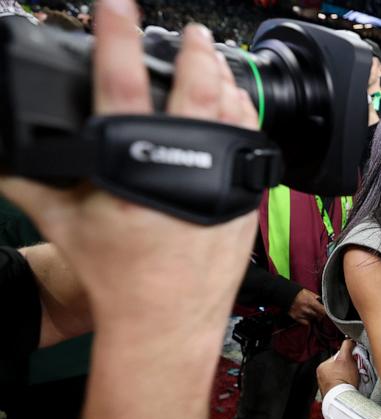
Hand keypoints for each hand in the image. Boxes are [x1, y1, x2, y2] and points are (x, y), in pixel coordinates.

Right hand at [0, 3, 258, 330]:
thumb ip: (32, 183)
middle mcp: (186, 166)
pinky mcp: (246, 197)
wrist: (166, 320)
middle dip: (193, 51)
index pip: (120, 83)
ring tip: (213, 62)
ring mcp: (223, 181)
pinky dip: (242, 118)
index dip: (116, 36)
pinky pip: (251, 144)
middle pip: (196, 88)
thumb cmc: (119, 278)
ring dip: (223, 80)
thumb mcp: (67, 225)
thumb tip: (3, 159)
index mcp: (135, 163)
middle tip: (190, 33)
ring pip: (233, 112)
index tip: (116, 4)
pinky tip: (236, 108)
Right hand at [288, 289, 324, 324]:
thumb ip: (317, 298)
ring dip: (313, 317)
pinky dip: (307, 320)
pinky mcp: (296, 318)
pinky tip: (306, 315)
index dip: (325, 312)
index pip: (323, 311)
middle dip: (319, 314)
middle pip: (318, 316)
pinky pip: (306, 323)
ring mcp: (301, 315)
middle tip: (317, 311)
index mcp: (311, 302)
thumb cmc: (299, 293)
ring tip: (309, 311)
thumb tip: (322, 302)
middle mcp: (307, 310)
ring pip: (312, 319)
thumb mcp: (310, 293)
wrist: (286, 295)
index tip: (326, 313)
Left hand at [317, 338, 359, 395]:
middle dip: (346, 369)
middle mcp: (321, 377)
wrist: (342, 397)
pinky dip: (345, 386)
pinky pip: (340, 386)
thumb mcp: (346, 357)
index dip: (347, 358)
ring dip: (346, 378)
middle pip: (338, 368)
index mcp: (322, 366)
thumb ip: (346, 346)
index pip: (336, 357)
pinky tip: (349, 386)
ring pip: (339, 377)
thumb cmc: (343, 379)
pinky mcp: (331, 394)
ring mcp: (326, 386)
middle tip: (353, 371)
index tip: (352, 361)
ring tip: (352, 380)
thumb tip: (349, 340)